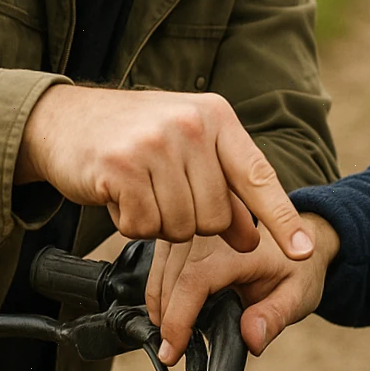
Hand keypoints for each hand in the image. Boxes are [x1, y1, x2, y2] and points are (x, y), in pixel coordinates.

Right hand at [15, 85, 315, 258]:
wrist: (63, 119)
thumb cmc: (133, 136)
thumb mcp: (188, 149)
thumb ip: (223, 187)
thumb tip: (251, 237)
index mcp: (217, 117)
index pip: (259, 176)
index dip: (284, 220)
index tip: (306, 253)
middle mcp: (191, 125)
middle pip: (215, 217)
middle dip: (191, 222)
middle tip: (163, 195)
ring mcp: (155, 144)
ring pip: (179, 228)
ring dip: (158, 223)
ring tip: (140, 190)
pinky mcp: (120, 166)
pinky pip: (142, 227)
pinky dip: (129, 223)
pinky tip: (118, 194)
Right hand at [146, 211, 340, 363]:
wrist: (299, 238)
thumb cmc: (297, 267)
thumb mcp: (298, 294)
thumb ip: (275, 316)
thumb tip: (252, 339)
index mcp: (238, 246)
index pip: (193, 283)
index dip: (177, 321)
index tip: (171, 352)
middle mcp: (210, 234)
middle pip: (169, 281)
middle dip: (167, 321)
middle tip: (175, 352)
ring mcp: (193, 231)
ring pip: (158, 273)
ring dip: (160, 307)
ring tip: (174, 336)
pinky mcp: (183, 234)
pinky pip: (158, 264)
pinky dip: (158, 290)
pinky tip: (170, 312)